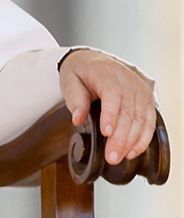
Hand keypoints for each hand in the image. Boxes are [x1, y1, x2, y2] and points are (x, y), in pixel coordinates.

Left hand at [59, 49, 155, 164]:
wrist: (92, 60)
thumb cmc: (80, 71)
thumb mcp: (69, 80)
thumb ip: (74, 99)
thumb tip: (77, 119)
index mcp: (106, 73)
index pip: (112, 94)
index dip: (110, 114)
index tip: (105, 132)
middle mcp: (128, 81)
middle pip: (128, 111)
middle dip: (120, 137)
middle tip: (111, 156)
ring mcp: (140, 90)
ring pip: (141, 119)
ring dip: (131, 141)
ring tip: (119, 157)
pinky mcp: (146, 99)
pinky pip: (149, 121)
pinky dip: (142, 138)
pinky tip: (133, 151)